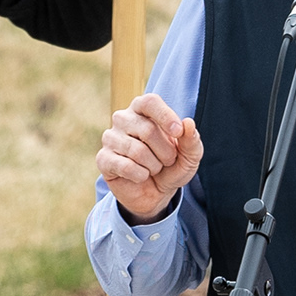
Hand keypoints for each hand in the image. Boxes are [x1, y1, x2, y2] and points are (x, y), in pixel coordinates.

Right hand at [96, 89, 200, 220]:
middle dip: (166, 152)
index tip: (178, 133)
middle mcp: (123, 119)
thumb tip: (188, 123)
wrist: (154, 193)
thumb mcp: (189, 156)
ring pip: (137, 150)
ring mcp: (110, 137)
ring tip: (154, 169)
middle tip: (168, 161)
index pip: (150, 102)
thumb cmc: (171, 166)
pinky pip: (125, 166)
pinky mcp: (103, 158)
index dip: (165, 116)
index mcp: (143, 109)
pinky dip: (140, 175)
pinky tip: (141, 176)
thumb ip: (192, 141)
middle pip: (148, 130)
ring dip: (154, 166)